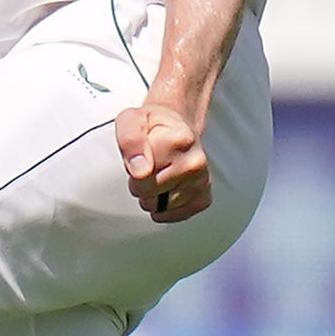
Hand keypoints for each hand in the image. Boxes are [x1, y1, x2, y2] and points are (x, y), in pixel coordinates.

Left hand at [118, 100, 211, 222]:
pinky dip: (166, 208)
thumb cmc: (152, 125)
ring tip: (158, 175)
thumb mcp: (132, 121)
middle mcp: (196, 161)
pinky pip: (174, 215)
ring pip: (161, 208)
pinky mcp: (203, 198)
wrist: (176, 126)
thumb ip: (131, 141)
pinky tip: (167, 189)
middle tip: (147, 165)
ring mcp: (202, 181)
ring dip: (153, 196)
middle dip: (141, 183)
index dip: (133, 168)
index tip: (140, 155)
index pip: (143, 176)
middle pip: (150, 194)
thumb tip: (140, 170)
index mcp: (180, 139)